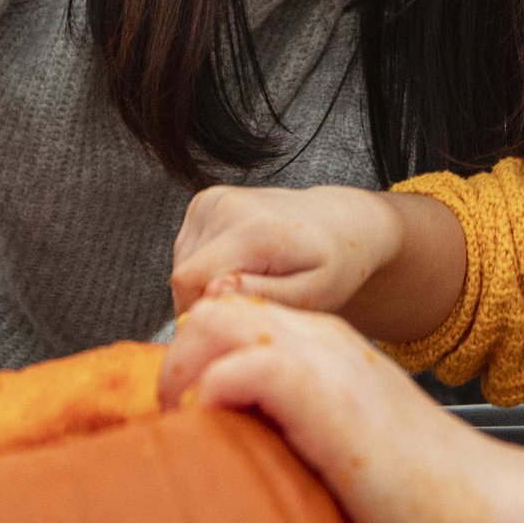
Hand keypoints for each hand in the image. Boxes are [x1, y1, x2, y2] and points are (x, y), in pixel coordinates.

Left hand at [159, 295, 494, 522]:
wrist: (475, 504)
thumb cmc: (415, 491)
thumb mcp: (344, 437)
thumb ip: (296, 422)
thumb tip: (236, 443)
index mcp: (328, 345)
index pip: (238, 312)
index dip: (199, 349)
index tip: (185, 401)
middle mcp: (322, 339)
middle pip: (215, 306)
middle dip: (178, 355)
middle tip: (174, 413)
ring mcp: (322, 362)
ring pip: (215, 321)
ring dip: (183, 371)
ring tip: (183, 422)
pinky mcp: (320, 397)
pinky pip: (237, 368)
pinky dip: (211, 395)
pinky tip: (215, 433)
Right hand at [169, 184, 405, 315]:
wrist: (341, 223)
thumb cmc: (333, 264)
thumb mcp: (312, 293)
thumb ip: (262, 295)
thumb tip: (212, 293)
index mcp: (253, 229)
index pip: (190, 280)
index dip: (204, 312)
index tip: (235, 324)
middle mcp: (227, 205)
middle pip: (182, 275)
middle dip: (207, 301)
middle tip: (251, 306)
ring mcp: (213, 199)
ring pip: (182, 264)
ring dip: (207, 284)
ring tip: (253, 284)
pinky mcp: (206, 201)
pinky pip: (187, 250)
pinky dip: (207, 267)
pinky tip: (242, 267)